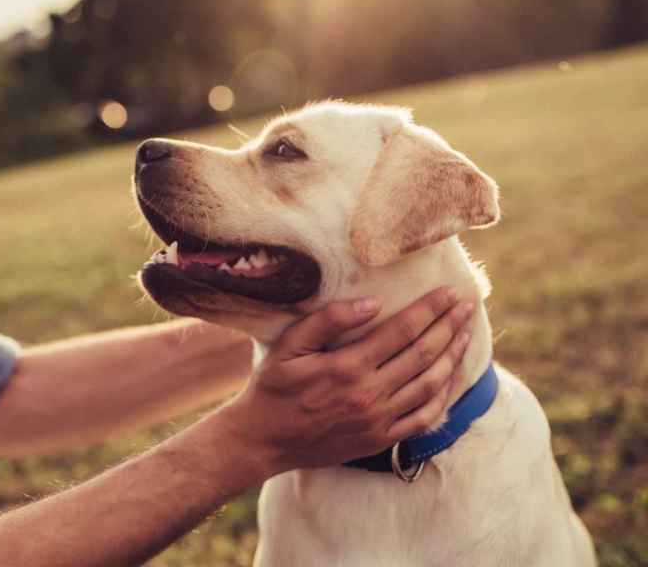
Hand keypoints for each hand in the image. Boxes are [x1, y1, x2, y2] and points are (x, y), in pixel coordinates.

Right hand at [215, 287, 473, 479]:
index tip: (449, 292)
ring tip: (465, 334)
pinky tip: (451, 377)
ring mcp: (378, 420)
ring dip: (453, 357)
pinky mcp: (381, 439)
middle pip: (423, 354)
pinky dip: (444, 396)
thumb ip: (327, 321)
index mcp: (347, 366)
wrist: (264, 440)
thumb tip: (371, 303)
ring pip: (430, 385)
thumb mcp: (289, 346)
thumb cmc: (273, 387)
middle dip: (449, 327)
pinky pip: (424, 417)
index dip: (430, 309)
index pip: (402, 331)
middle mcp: (369, 394)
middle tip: (467, 306)